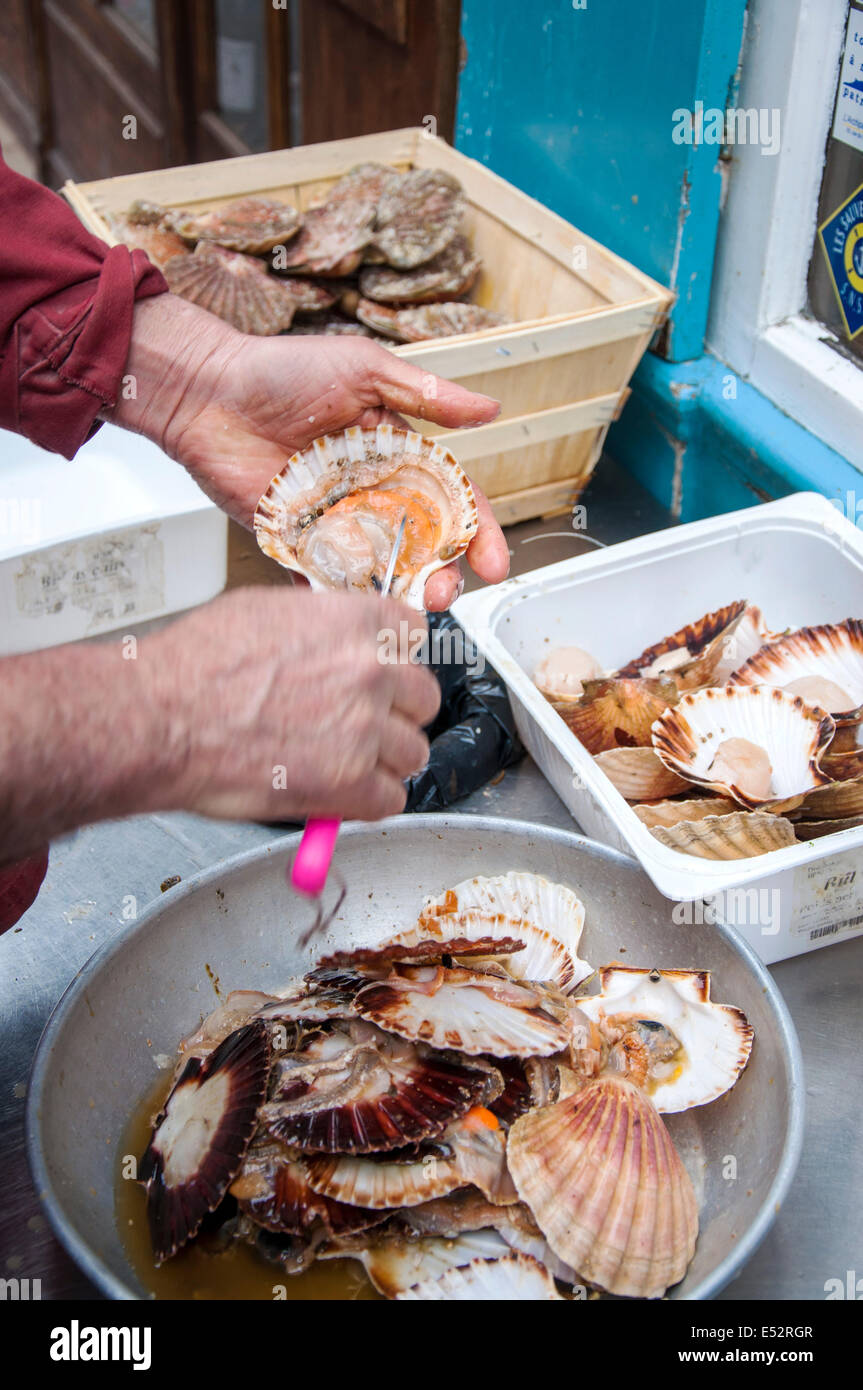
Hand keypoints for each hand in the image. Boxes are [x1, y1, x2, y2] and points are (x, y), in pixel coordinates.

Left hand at [113, 295, 509, 609]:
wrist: (207, 393)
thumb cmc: (281, 371)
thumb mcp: (366, 371)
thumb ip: (428, 396)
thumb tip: (490, 409)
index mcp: (396, 454)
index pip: (451, 500)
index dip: (478, 532)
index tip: (494, 562)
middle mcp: (372, 492)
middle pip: (423, 546)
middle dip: (442, 574)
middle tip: (445, 593)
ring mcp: (336, 521)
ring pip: (383, 569)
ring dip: (402, 593)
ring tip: (411, 607)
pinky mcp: (296, 542)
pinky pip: (328, 579)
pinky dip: (345, 599)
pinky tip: (361, 612)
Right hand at [141, 587, 439, 821]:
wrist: (160, 719)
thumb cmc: (194, 667)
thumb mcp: (265, 613)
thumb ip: (319, 627)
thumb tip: (337, 641)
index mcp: (354, 623)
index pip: (414, 635)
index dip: (395, 657)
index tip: (384, 671)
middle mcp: (369, 672)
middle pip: (422, 697)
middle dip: (396, 711)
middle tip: (364, 721)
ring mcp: (364, 729)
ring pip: (413, 752)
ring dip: (385, 760)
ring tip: (347, 761)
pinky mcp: (349, 783)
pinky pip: (391, 800)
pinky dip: (367, 801)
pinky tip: (341, 792)